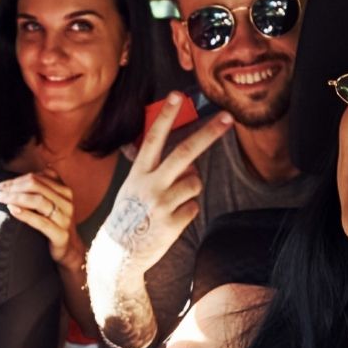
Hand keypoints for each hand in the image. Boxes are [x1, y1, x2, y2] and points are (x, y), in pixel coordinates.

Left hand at [0, 171, 84, 267]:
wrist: (67, 248)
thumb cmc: (52, 223)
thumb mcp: (48, 203)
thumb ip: (38, 189)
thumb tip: (17, 178)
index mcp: (63, 189)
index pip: (35, 178)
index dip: (13, 180)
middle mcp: (66, 201)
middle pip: (35, 186)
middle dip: (11, 187)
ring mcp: (65, 218)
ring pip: (38, 201)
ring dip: (15, 197)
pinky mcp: (61, 234)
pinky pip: (41, 222)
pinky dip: (25, 214)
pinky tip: (11, 209)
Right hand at [91, 93, 233, 276]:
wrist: (119, 252)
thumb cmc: (130, 213)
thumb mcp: (134, 185)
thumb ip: (159, 170)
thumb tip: (191, 161)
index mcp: (139, 172)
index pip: (154, 138)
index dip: (166, 116)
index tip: (177, 95)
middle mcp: (150, 184)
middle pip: (185, 153)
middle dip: (208, 133)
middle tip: (228, 118)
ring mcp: (162, 204)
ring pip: (195, 182)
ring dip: (190, 189)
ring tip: (171, 202)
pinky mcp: (173, 222)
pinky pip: (194, 207)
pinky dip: (187, 211)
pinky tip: (170, 220)